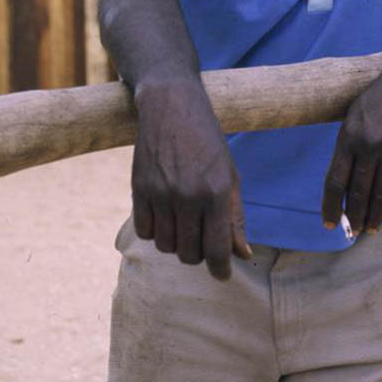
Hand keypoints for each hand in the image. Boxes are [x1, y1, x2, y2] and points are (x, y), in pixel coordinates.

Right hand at [131, 81, 251, 279]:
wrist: (171, 106)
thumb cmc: (207, 141)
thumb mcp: (229, 175)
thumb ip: (235, 217)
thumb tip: (243, 254)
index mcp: (216, 192)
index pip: (217, 249)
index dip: (220, 269)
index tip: (222, 275)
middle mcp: (188, 195)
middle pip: (189, 254)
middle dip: (197, 254)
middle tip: (201, 238)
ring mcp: (160, 193)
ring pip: (165, 246)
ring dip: (175, 243)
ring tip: (182, 223)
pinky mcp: (139, 188)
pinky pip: (145, 231)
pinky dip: (155, 231)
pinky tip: (164, 215)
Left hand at [320, 56, 381, 234]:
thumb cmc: (381, 96)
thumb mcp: (355, 114)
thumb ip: (349, 145)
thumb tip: (344, 180)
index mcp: (349, 136)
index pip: (335, 181)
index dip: (331, 206)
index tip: (329, 224)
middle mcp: (370, 146)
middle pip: (358, 193)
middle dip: (355, 217)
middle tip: (354, 232)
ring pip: (381, 195)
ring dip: (375, 216)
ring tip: (371, 229)